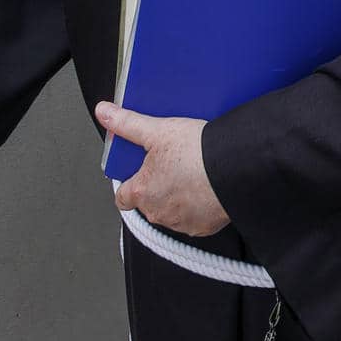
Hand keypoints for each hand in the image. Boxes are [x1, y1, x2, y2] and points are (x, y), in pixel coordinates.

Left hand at [96, 103, 230, 238]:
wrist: (235, 167)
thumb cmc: (197, 153)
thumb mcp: (158, 130)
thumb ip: (128, 123)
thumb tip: (104, 112)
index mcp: (142, 191)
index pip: (123, 197)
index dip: (129, 184)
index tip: (137, 174)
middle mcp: (158, 212)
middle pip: (149, 202)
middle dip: (158, 187)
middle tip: (172, 166)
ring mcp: (181, 222)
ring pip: (171, 211)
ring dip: (178, 197)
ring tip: (192, 174)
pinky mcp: (203, 227)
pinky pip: (195, 218)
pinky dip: (199, 207)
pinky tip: (207, 187)